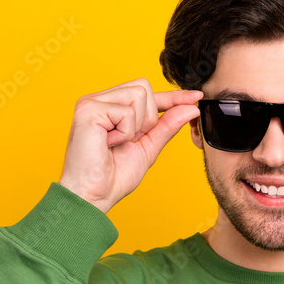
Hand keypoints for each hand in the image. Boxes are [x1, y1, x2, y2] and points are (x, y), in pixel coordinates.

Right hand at [59, 78, 202, 213]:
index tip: (196, 96)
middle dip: (148, 118)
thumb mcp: (148, 147)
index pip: (146, 93)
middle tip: (129, 141)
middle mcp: (100, 100)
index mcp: (112, 107)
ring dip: (136, 126)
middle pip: (144, 87)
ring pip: (138, 94)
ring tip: (116, 142)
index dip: (172, 96)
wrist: (93, 196)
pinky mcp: (88, 109)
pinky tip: (108, 143)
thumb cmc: (114, 176)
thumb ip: (167, 126)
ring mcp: (92, 102)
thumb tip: (192, 107)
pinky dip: (125, 133)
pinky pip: (127, 112)